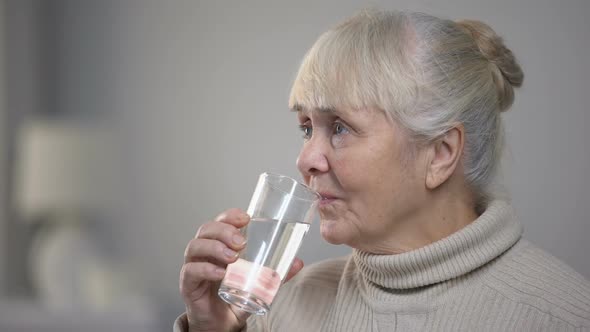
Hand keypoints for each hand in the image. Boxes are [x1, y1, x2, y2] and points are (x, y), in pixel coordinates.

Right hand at [179, 208, 303, 331]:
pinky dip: (206, 269)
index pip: (220, 221)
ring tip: (232, 257)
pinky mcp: (188, 284)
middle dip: (224, 230)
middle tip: (242, 242)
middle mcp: (205, 252)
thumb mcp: (258, 283)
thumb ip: (275, 273)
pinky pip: (190, 271)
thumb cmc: (236, 296)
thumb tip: (297, 262)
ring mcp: (194, 267)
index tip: (246, 217)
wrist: (222, 324)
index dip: (230, 216)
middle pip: (206, 230)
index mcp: (220, 245)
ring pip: (195, 246)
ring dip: (214, 247)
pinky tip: (221, 273)